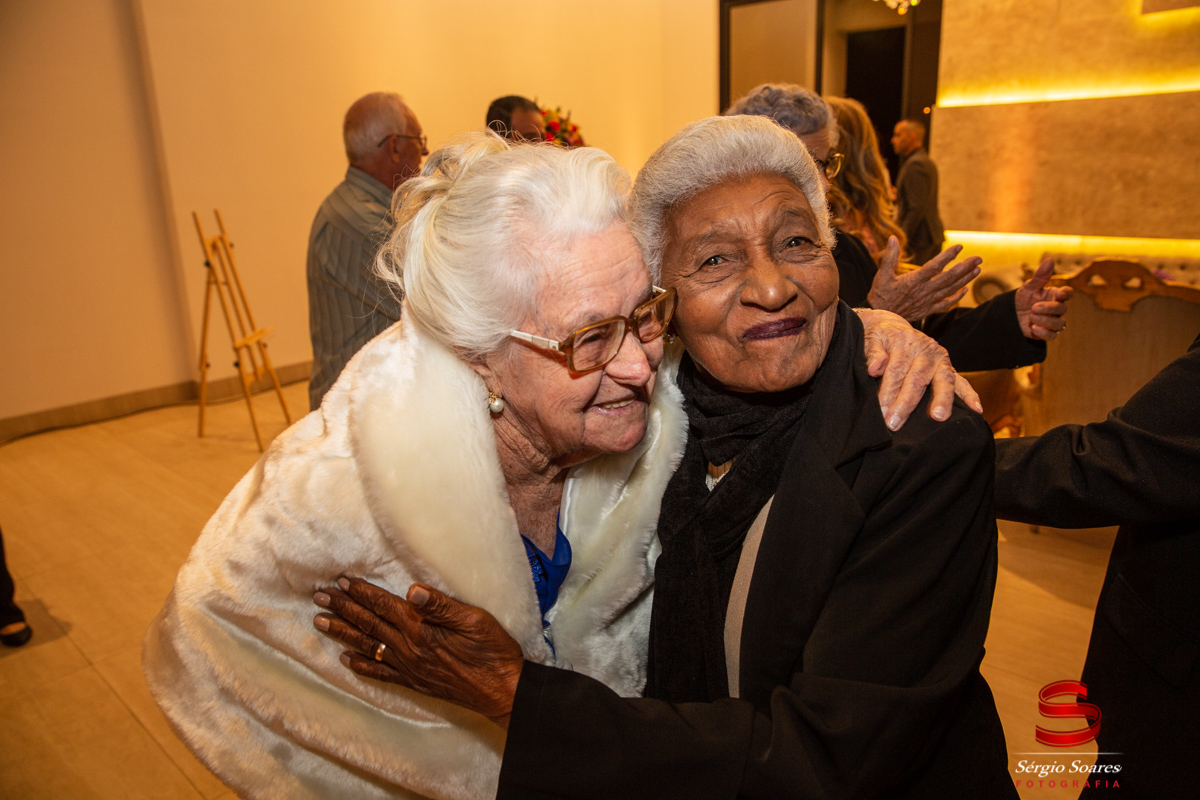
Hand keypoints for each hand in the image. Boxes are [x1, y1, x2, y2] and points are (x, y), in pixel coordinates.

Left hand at [313, 578, 524, 729]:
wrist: (502, 690)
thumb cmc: (492, 650)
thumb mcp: (474, 619)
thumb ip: (441, 605)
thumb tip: (412, 590)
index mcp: (422, 630)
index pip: (384, 606)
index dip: (362, 593)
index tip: (341, 581)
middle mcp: (410, 649)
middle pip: (369, 624)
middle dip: (343, 608)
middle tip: (319, 597)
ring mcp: (410, 668)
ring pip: (368, 646)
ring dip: (344, 633)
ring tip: (321, 621)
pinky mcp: (415, 681)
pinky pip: (381, 673)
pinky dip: (362, 665)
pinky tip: (346, 659)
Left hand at [858, 308, 981, 429]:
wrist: (892, 326)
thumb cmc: (879, 338)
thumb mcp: (870, 339)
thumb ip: (873, 353)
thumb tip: (874, 369)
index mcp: (905, 342)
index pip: (896, 371)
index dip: (888, 392)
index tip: (881, 411)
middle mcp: (926, 349)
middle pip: (917, 379)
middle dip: (906, 403)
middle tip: (895, 423)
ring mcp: (940, 359)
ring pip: (942, 380)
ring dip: (941, 400)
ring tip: (938, 417)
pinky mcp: (949, 368)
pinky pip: (961, 382)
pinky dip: (970, 395)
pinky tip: (976, 409)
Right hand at [866, 238, 981, 321]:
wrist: (880, 316)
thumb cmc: (880, 294)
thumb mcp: (882, 274)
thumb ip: (890, 256)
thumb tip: (893, 238)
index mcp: (913, 281)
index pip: (934, 266)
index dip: (948, 256)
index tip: (959, 247)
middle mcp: (923, 291)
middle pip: (949, 278)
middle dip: (965, 267)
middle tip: (978, 258)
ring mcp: (927, 301)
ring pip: (950, 290)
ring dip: (965, 279)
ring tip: (977, 269)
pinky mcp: (927, 309)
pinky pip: (945, 304)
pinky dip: (957, 297)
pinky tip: (965, 290)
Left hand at [1015, 258, 1073, 339]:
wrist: (1011, 315)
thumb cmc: (1023, 299)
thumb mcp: (1029, 287)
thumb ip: (1040, 276)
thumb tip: (1050, 260)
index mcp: (1055, 295)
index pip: (1068, 293)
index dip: (1066, 294)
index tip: (1059, 294)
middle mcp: (1057, 308)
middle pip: (1062, 309)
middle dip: (1048, 309)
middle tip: (1033, 308)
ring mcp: (1053, 321)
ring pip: (1059, 324)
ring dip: (1045, 321)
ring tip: (1031, 317)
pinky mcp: (1047, 333)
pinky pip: (1053, 335)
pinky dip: (1043, 332)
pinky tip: (1033, 328)